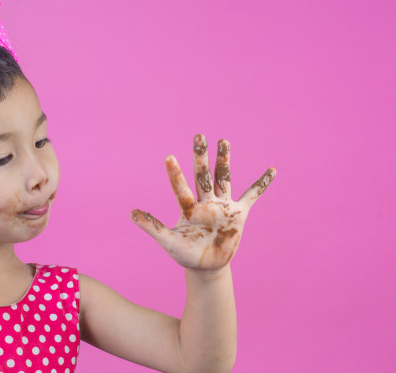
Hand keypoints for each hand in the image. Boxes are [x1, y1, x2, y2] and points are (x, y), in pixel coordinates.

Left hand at [131, 134, 275, 273]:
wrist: (206, 266)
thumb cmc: (185, 254)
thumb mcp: (168, 242)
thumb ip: (152, 227)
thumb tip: (130, 213)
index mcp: (188, 208)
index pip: (181, 188)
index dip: (175, 174)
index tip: (169, 157)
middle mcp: (205, 202)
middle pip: (203, 176)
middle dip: (201, 158)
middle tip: (198, 136)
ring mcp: (222, 206)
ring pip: (224, 179)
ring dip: (224, 161)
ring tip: (223, 141)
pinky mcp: (239, 214)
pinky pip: (252, 196)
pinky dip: (262, 184)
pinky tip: (272, 170)